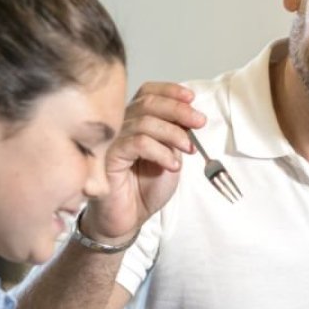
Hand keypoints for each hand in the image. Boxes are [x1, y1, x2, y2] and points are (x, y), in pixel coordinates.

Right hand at [81, 82, 205, 242]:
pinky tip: (172, 165)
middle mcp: (121, 125)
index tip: (192, 99)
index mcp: (135, 120)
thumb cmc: (145, 188)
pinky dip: (160, 151)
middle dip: (179, 110)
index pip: (148, 93)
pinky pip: (137, 143)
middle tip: (199, 122)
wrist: (128, 217)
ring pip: (145, 122)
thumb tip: (192, 118)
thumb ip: (176, 136)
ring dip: (174, 134)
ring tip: (189, 150)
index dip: (170, 91)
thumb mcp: (170, 157)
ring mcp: (112, 140)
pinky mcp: (108, 157)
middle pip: (148, 103)